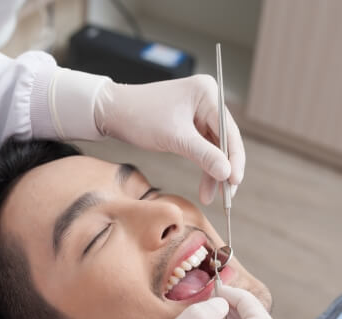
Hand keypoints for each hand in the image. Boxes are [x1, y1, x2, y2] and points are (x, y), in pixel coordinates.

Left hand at [94, 76, 244, 203]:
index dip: (234, 158)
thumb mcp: (174, 138)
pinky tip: (206, 187)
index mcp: (208, 92)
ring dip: (214, 172)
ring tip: (213, 196)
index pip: (229, 130)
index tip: (234, 181)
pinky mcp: (189, 124)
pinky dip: (203, 166)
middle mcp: (207, 99)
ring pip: (214, 147)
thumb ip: (203, 155)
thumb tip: (228, 174)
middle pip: (225, 140)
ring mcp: (199, 112)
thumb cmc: (140, 117)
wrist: (113, 112)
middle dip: (225, 168)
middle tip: (227, 196)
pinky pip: (202, 148)